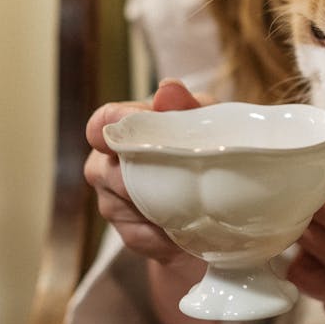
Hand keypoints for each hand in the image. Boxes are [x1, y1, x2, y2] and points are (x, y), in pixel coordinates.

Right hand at [84, 79, 218, 323]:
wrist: (222, 215)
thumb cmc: (210, 153)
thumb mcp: (206, 126)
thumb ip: (186, 107)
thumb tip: (168, 88)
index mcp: (128, 130)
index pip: (102, 122)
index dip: (109, 126)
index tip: (128, 132)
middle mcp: (110, 163)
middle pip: (104, 170)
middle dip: (136, 178)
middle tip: (169, 181)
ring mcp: (114, 200)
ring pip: (118, 205)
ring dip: (154, 208)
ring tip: (187, 208)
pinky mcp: (129, 233)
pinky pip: (138, 235)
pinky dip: (163, 235)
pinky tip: (183, 233)